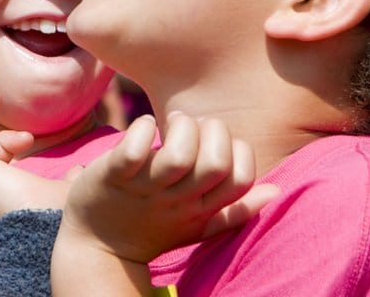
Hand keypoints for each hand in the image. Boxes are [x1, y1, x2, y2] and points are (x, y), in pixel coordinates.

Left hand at [58, 113, 279, 263]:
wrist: (95, 248)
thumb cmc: (151, 227)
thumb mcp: (195, 225)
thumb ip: (234, 210)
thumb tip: (275, 192)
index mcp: (200, 208)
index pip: (242, 179)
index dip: (239, 151)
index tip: (215, 143)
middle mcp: (177, 200)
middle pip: (215, 163)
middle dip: (212, 131)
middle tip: (191, 125)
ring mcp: (146, 188)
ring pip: (178, 156)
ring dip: (180, 128)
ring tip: (168, 122)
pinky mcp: (114, 175)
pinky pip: (133, 150)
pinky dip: (142, 129)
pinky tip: (142, 126)